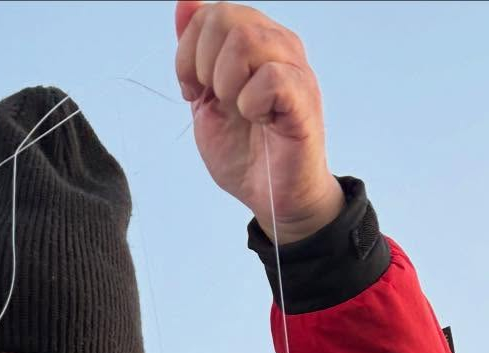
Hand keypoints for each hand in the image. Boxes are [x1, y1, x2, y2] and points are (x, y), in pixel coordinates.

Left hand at [174, 2, 343, 241]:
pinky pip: (269, 77)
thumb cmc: (246, 151)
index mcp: (254, 41)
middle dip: (203, 65)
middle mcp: (277, 44)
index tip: (194, 90)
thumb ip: (195, 54)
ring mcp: (293, 67)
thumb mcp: (206, 99)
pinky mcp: (303, 96)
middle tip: (217, 100)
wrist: (272, 196)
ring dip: (227, 84)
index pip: (210, 13)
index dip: (188, 53)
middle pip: (225, 17)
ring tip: (239, 110)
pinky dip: (251, 104)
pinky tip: (259, 120)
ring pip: (246, 40)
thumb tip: (185, 2)